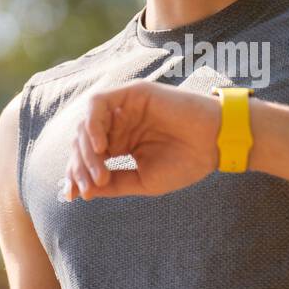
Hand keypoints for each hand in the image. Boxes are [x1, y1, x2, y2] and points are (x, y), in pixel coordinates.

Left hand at [63, 80, 221, 199]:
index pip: (87, 156)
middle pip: (82, 141)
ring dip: (87, 148)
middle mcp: (119, 124)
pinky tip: (102, 146)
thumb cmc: (186, 163)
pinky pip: (99, 103)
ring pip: (87, 123)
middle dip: (80, 165)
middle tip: (89, 186)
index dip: (76, 175)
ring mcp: (125, 108)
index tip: (73, 196)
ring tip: (100, 169)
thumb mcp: (143, 180)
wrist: (215, 144)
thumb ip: (113, 183)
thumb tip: (82, 193)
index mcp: (121, 143)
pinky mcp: (133, 93)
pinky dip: (94, 123)